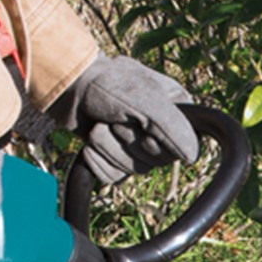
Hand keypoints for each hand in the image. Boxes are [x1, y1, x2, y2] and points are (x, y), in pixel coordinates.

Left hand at [50, 56, 199, 186]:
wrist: (69, 88)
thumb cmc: (107, 84)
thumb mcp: (145, 99)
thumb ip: (172, 126)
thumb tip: (191, 157)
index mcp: (178, 111)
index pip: (184, 148)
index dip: (160, 141)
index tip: (142, 124)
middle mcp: (161, 131)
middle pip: (157, 162)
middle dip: (128, 142)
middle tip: (116, 119)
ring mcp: (138, 147)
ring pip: (133, 171)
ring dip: (109, 149)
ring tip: (100, 126)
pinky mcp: (116, 159)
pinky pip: (113, 177)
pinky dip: (98, 162)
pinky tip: (90, 145)